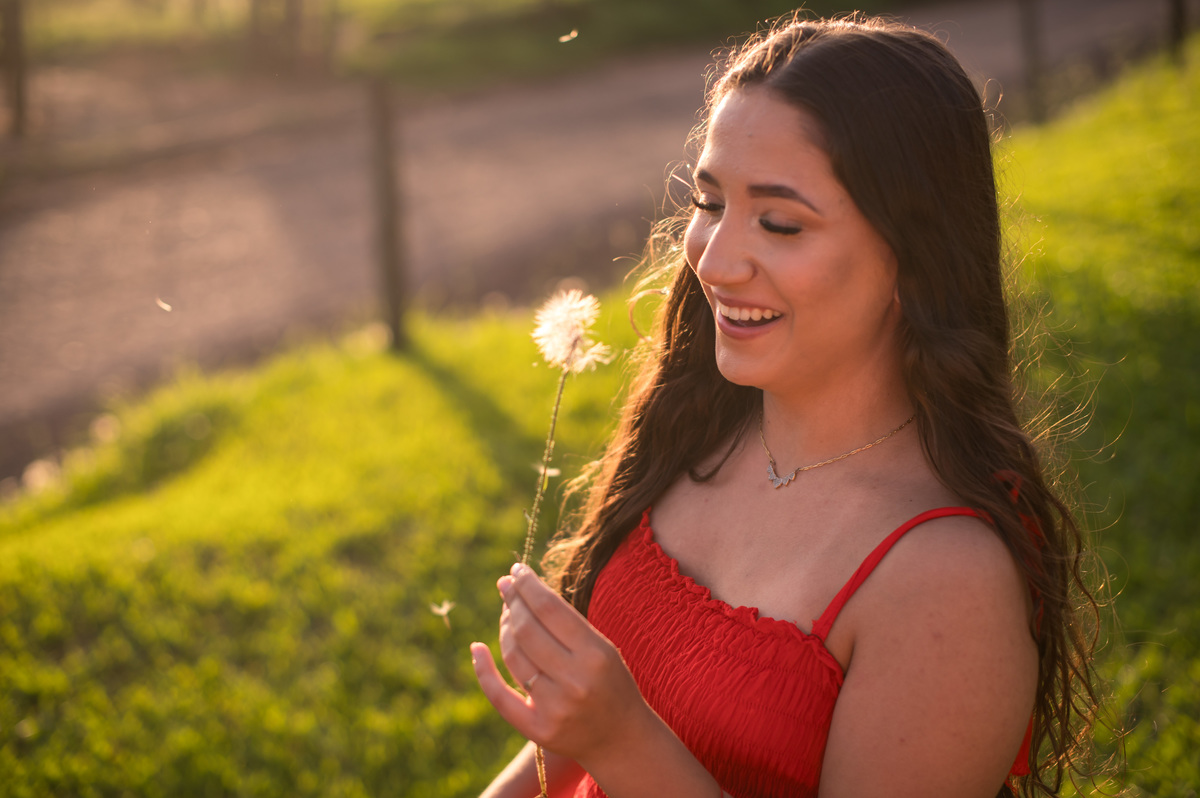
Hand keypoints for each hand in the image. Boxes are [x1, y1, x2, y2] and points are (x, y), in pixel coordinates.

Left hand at [471, 563, 648, 765]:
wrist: (621, 739)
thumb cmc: (611, 684)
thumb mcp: (603, 648)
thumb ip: (567, 624)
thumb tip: (524, 589)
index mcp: (595, 654)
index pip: (550, 608)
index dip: (528, 585)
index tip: (516, 570)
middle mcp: (574, 681)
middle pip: (527, 630)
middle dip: (512, 601)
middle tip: (505, 585)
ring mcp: (554, 708)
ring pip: (513, 656)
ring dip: (504, 628)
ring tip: (506, 612)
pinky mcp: (538, 729)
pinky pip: (500, 696)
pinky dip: (483, 670)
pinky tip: (477, 647)